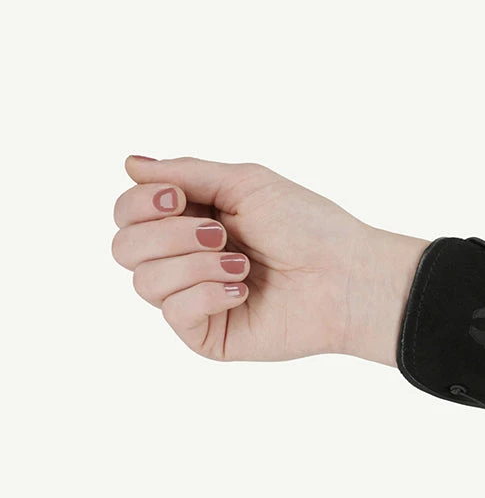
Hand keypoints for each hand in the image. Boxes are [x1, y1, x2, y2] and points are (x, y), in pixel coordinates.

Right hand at [112, 155, 429, 363]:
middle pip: (124, 247)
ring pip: (144, 281)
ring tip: (243, 264)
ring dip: (195, 264)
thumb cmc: (309, 226)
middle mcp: (186, 259)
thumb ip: (186, 173)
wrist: (347, 276)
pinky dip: (209, 294)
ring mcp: (195, 298)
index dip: (140, 203)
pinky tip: (244, 291)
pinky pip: (175, 312)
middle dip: (168, 235)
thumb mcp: (246, 184)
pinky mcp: (208, 334)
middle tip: (219, 234)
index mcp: (193, 219)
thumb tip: (129, 164)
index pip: (128, 212)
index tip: (176, 198)